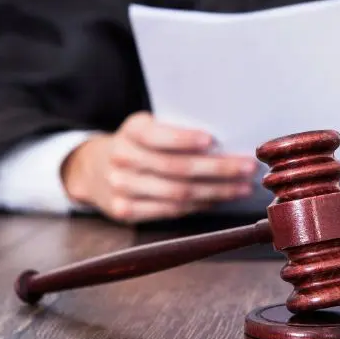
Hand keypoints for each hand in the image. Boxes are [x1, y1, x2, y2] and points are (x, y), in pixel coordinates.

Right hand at [61, 112, 257, 222]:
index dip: (183, 139)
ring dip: (216, 192)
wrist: (92, 169)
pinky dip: (198, 206)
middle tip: (247, 167)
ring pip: (177, 193)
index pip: (157, 136)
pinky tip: (218, 200)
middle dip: (217, 169)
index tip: (211, 140)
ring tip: (242, 187)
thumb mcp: (148, 127)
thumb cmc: (138, 144)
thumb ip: (176, 131)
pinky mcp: (125, 211)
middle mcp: (123, 158)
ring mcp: (121, 187)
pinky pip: (170, 211)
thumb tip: (226, 143)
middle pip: (176, 168)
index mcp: (132, 131)